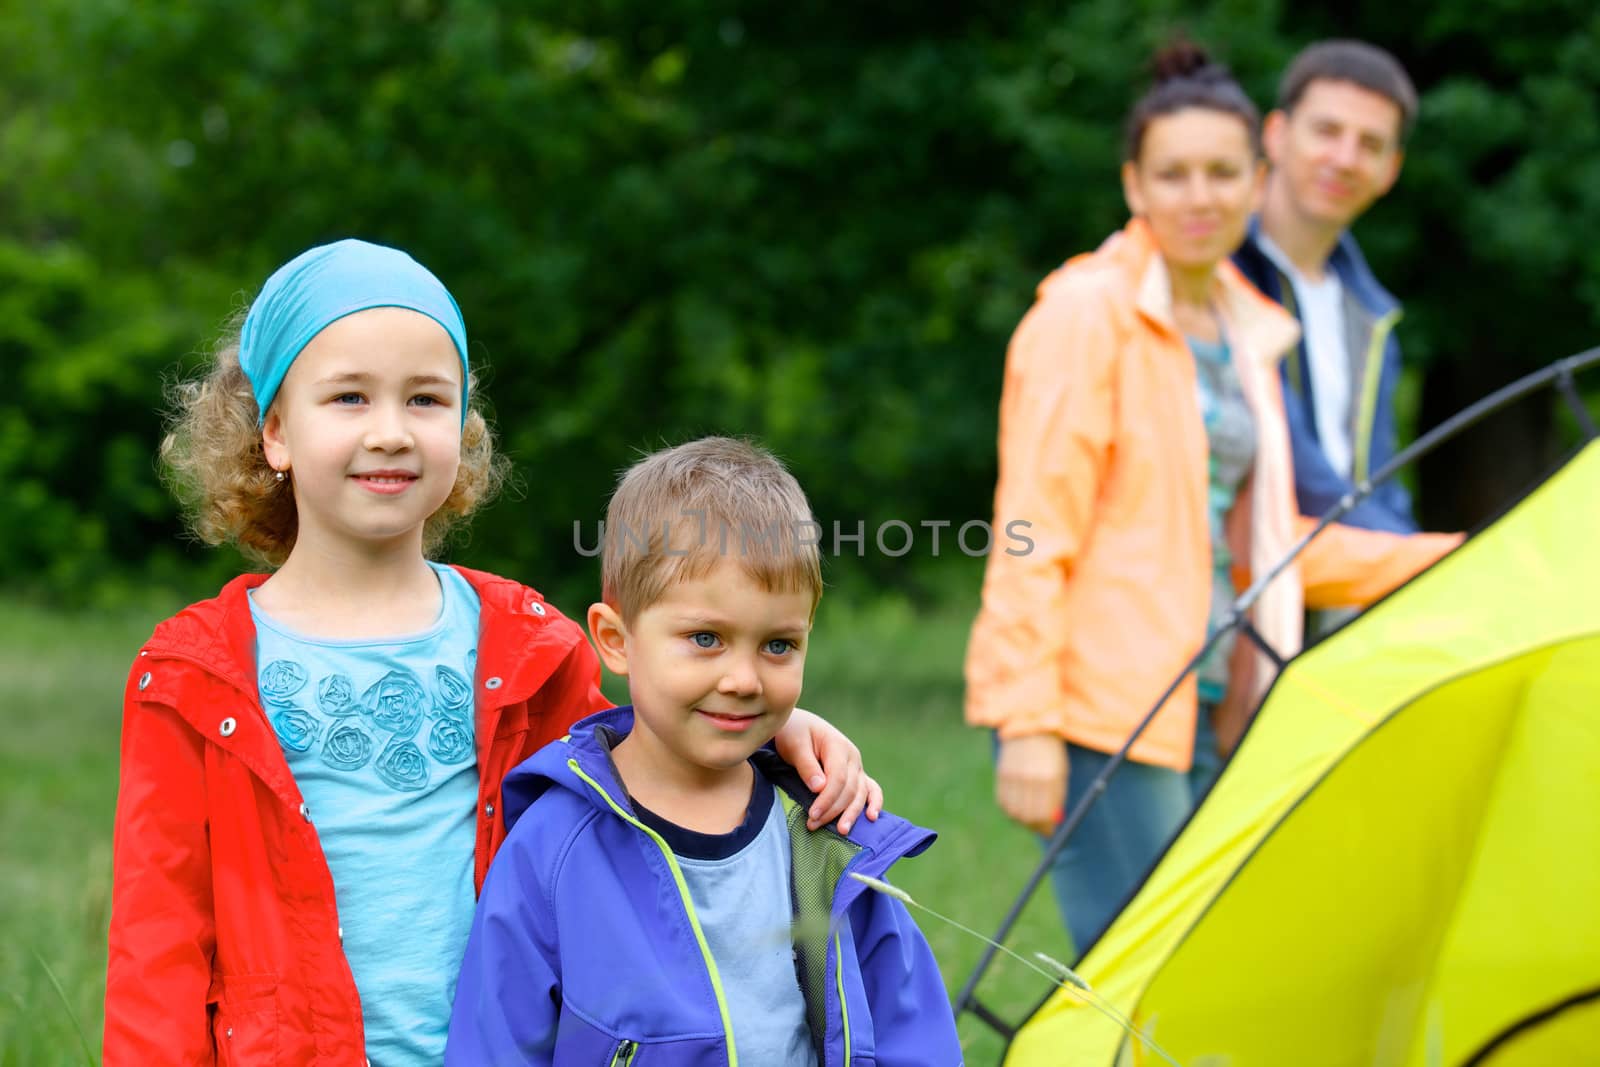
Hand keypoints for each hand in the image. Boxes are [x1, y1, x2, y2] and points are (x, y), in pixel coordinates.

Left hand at [773, 708, 883, 834]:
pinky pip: (871, 789)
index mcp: (838, 746)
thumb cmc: (794, 733)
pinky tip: (871, 817)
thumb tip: (819, 788)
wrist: (799, 726)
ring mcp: (857, 767)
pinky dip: (875, 802)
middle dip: (832, 810)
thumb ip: (807, 766)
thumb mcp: (795, 745)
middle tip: (813, 825)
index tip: (812, 814)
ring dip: (851, 813)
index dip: (827, 799)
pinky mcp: (856, 775)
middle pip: (849, 789)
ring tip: (841, 831)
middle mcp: (853, 757)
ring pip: (860, 793)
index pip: (838, 778)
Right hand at [996, 733, 1066, 835]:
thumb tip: (1051, 822)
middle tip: (1039, 828)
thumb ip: (1056, 797)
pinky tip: (1017, 805)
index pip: (1044, 814)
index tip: (1049, 831)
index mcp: (1049, 777)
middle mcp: (1029, 778)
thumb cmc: (1050, 751)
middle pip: (1027, 816)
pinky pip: (1002, 802)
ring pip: (1013, 812)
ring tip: (1029, 816)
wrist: (1029, 725)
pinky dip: (1009, 809)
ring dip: (1021, 820)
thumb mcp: (1060, 772)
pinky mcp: (1001, 773)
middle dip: (1034, 827)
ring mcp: (1013, 775)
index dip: (1046, 827)